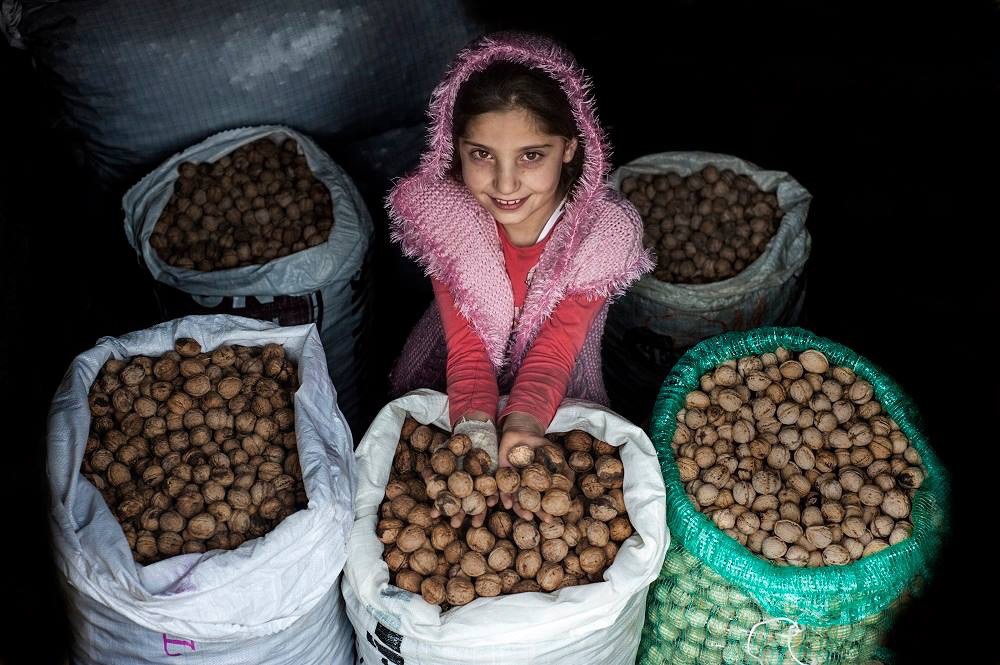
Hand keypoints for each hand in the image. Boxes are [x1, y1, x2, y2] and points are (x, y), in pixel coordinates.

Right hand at [426, 413, 499, 528]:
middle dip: (459, 515)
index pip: (447, 498)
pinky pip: (495, 489)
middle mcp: (469, 487)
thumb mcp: (444, 451)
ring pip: (480, 501)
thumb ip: (436, 462)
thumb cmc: (458, 443)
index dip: (440, 507)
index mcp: (455, 484)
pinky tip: (492, 502)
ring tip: (475, 524)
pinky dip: (494, 496)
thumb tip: (425, 474)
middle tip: (454, 525)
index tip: (433, 516)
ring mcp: (482, 484)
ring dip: (478, 513)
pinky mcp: (495, 478)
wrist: (477, 431)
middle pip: (464, 504)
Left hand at [498, 412, 567, 522]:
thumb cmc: (539, 444)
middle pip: (527, 503)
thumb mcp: (554, 454)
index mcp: (535, 484)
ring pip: (514, 498)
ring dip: (519, 508)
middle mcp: (523, 485)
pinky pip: (500, 487)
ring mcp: (512, 480)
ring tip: (525, 515)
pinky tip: (505, 504)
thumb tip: (571, 484)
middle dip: (533, 512)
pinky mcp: (501, 473)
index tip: (551, 519)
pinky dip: (503, 495)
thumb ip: (562, 468)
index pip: (539, 500)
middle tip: (540, 520)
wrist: (522, 429)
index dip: (544, 510)